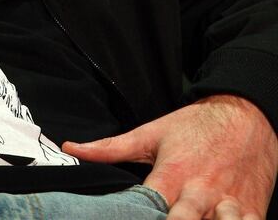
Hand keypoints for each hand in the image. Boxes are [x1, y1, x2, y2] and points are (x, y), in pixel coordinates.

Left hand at [63, 94, 277, 218]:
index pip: (148, 206)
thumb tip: (71, 148)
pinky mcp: (252, 212)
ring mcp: (228, 205)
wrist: (246, 114)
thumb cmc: (196, 127)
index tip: (125, 217)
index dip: (138, 217)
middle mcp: (200, 192)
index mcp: (172, 174)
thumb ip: (111, 148)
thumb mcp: (152, 133)